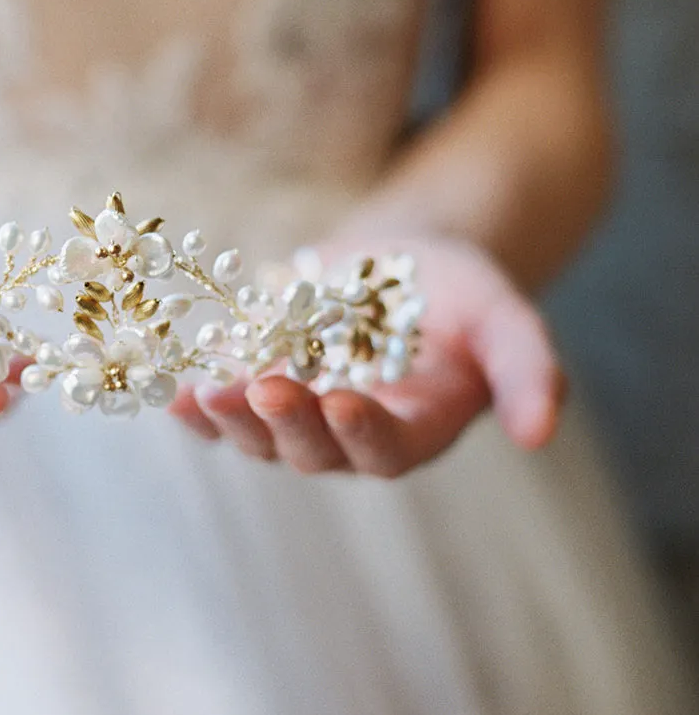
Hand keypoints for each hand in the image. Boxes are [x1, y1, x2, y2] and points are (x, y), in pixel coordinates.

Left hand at [169, 235, 566, 476]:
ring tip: (207, 392)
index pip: (387, 450)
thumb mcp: (505, 318)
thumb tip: (541, 435)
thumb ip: (529, 372)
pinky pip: (221, 413)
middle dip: (286, 423)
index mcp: (415, 432)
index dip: (362, 432)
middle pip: (313, 452)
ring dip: (232, 419)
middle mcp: (349, 440)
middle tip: (266, 387)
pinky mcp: (254, 391)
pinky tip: (172, 394)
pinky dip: (195, 408)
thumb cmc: (460, 294)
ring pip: (259, 438)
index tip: (341, 400)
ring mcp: (296, 420)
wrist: (398, 262)